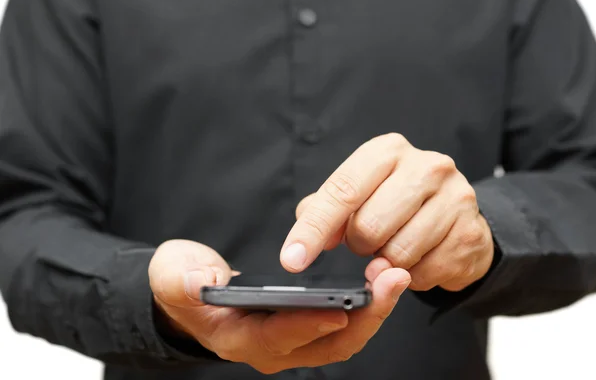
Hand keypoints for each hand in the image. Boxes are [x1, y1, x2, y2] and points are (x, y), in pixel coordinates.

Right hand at [149, 239, 409, 373]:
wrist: (194, 297)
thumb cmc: (184, 285)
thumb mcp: (173, 275)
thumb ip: (183, 279)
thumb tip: (204, 282)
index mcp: (240, 338)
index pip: (280, 336)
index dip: (309, 324)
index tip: (340, 308)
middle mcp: (273, 348)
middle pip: (327, 343)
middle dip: (364, 316)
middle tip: (390, 280)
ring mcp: (294, 342)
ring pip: (343, 337)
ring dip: (373, 311)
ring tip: (394, 276)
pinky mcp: (307, 329)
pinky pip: (345, 326)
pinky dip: (366, 308)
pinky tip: (381, 281)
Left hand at [280, 133, 493, 291]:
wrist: (457, 215)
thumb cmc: (397, 202)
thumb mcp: (359, 193)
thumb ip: (324, 210)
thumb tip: (303, 241)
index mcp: (388, 151)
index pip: (342, 191)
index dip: (313, 230)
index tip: (292, 259)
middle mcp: (427, 166)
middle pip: (368, 228)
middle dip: (358, 245)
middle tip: (367, 241)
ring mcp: (456, 198)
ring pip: (396, 255)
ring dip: (385, 262)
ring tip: (393, 247)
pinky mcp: (471, 232)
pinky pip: (422, 274)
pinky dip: (410, 276)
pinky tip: (417, 259)